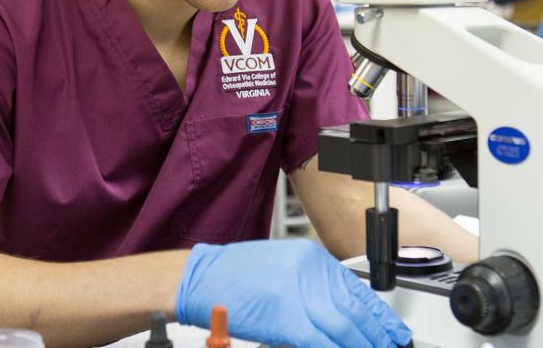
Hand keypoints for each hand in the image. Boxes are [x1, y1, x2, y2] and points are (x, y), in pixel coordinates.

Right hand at [176, 239, 411, 347]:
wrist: (204, 277)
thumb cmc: (237, 274)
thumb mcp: (283, 267)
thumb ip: (313, 285)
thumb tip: (341, 312)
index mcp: (310, 258)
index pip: (356, 288)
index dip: (378, 315)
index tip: (392, 330)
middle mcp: (309, 272)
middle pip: (354, 310)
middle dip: (377, 335)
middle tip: (391, 346)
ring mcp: (298, 294)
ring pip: (343, 328)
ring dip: (362, 345)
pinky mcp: (286, 318)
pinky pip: (321, 342)